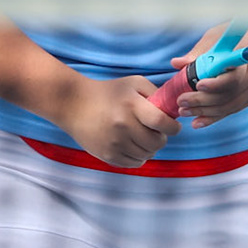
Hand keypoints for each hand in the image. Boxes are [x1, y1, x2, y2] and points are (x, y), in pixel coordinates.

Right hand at [56, 75, 180, 167]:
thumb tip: (173, 111)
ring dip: (150, 148)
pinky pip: (134, 163)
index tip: (173, 126)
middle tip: (154, 130)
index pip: (162, 124)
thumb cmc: (108, 92)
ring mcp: (115, 143)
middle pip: (157, 143)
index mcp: (132, 106)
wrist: (74, 104)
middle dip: (161, 137)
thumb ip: (156, 94)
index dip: (173, 127)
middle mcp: (123, 126)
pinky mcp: (107, 156)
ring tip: (141, 136)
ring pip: (147, 155)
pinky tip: (133, 145)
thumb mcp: (133, 84)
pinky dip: (138, 156)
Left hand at [170, 19, 247, 127]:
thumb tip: (177, 64)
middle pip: (227, 96)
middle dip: (201, 101)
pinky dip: (212, 118)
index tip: (198, 84)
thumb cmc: (242, 33)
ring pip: (227, 107)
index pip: (233, 79)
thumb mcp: (221, 35)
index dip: (215, 85)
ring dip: (203, 111)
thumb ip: (200, 51)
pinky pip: (230, 112)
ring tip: (183, 110)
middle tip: (181, 100)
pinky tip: (197, 122)